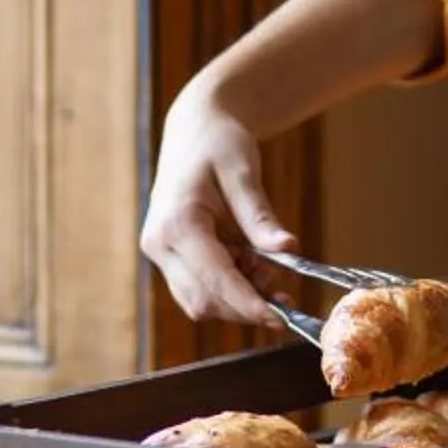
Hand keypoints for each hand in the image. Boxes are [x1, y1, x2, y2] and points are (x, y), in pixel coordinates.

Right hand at [142, 91, 295, 326]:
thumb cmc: (219, 142)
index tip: (280, 319)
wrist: (195, 129)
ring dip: (237, 296)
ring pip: (199, 301)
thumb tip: (288, 249)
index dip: (248, 304)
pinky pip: (198, 287)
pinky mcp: (168, 256)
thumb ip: (261, 217)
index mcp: (177, 223)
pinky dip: (228, 286)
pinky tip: (247, 261)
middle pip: (203, 301)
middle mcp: (159, 243)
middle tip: (283, 292)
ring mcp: (159, 252)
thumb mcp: (244, 174)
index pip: (215, 280)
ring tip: (264, 265)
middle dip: (245, 305)